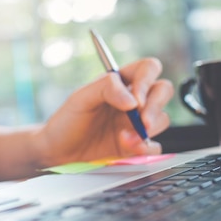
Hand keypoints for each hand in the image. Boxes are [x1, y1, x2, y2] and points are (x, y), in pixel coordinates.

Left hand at [35, 58, 172, 166]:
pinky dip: (146, 148)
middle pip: (163, 91)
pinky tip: (130, 148)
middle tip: (143, 122)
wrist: (58, 151)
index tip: (136, 100)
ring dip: (147, 130)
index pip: (147, 69)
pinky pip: (154, 145)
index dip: (146, 81)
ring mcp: (135, 123)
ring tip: (123, 138)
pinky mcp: (135, 145)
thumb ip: (106, 89)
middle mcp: (132, 101)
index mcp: (120, 82)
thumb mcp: (80, 98)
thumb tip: (133, 100)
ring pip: (162, 119)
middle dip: (155, 106)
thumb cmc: (67, 121)